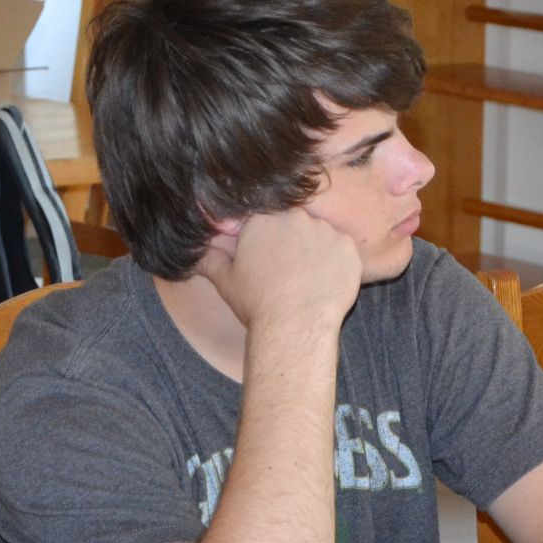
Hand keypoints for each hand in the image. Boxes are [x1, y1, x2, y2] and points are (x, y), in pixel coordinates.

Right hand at [197, 205, 363, 335]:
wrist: (294, 326)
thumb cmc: (257, 303)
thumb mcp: (225, 280)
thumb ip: (210, 259)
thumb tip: (194, 251)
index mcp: (263, 217)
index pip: (267, 216)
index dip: (269, 236)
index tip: (270, 255)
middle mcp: (296, 216)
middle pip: (295, 221)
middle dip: (293, 240)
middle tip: (291, 268)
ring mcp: (325, 230)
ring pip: (320, 235)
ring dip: (316, 250)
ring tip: (309, 278)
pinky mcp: (348, 247)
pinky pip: (343, 250)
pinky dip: (337, 263)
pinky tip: (326, 282)